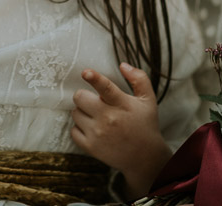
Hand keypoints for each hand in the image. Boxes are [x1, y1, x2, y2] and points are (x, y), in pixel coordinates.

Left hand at [70, 63, 171, 197]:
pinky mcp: (91, 147)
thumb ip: (138, 79)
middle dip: (84, 96)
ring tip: (96, 116)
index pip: (106, 88)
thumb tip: (122, 65)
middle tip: (94, 101)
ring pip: (75, 113)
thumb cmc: (144, 124)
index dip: (94, 79)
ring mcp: (98, 134)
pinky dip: (80, 128)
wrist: (144, 157)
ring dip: (83, 112)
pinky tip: (92, 129)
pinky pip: (73, 130)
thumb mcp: (148, 99)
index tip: (85, 72)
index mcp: (122, 104)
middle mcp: (108, 118)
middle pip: (80, 98)